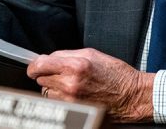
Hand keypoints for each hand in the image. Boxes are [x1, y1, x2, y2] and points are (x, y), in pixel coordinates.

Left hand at [27, 48, 154, 121]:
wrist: (131, 96)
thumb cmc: (115, 74)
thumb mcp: (92, 54)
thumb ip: (66, 55)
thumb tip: (49, 57)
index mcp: (75, 66)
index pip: (40, 65)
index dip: (34, 65)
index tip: (34, 65)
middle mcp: (70, 84)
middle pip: (41, 78)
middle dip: (48, 74)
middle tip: (61, 73)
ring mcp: (71, 100)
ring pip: (47, 92)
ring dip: (53, 87)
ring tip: (70, 84)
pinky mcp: (75, 111)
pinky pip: (57, 102)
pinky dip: (60, 98)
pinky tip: (74, 93)